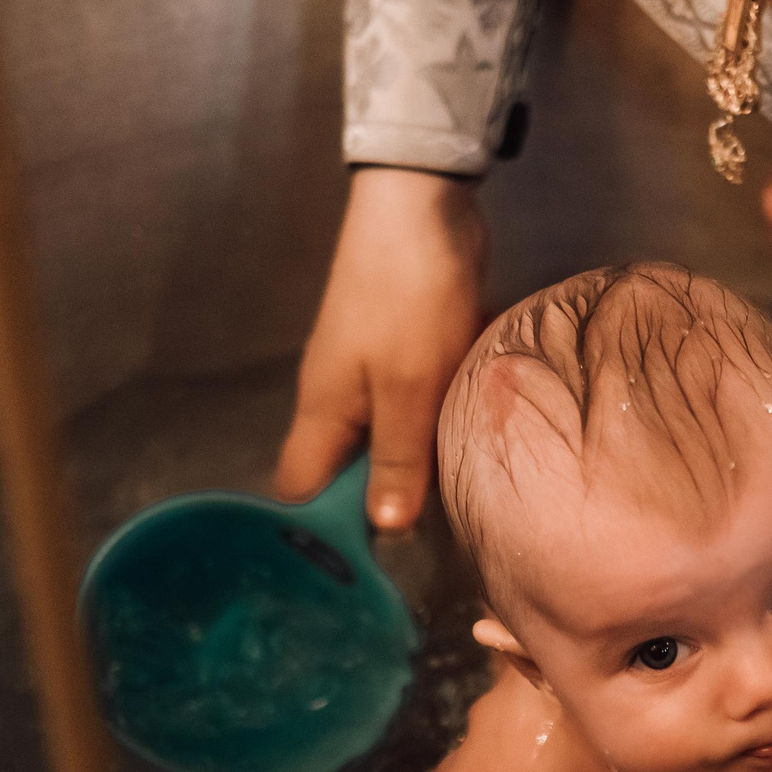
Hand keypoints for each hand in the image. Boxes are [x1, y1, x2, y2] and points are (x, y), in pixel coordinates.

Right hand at [274, 167, 488, 529]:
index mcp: (322, 412)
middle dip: (381, 506)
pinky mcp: (405, 352)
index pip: (300, 490)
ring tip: (458, 510)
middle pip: (346, 472)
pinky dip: (436, 423)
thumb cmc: (409, 296)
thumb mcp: (409, 388)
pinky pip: (415, 406)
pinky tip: (472, 443)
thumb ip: (399, 459)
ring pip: (387, 440)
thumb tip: (385, 530)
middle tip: (427, 550)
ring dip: (417, 465)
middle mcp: (338, 399)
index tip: (363, 570)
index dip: (323, 532)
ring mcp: (371, 373)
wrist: (424, 202)